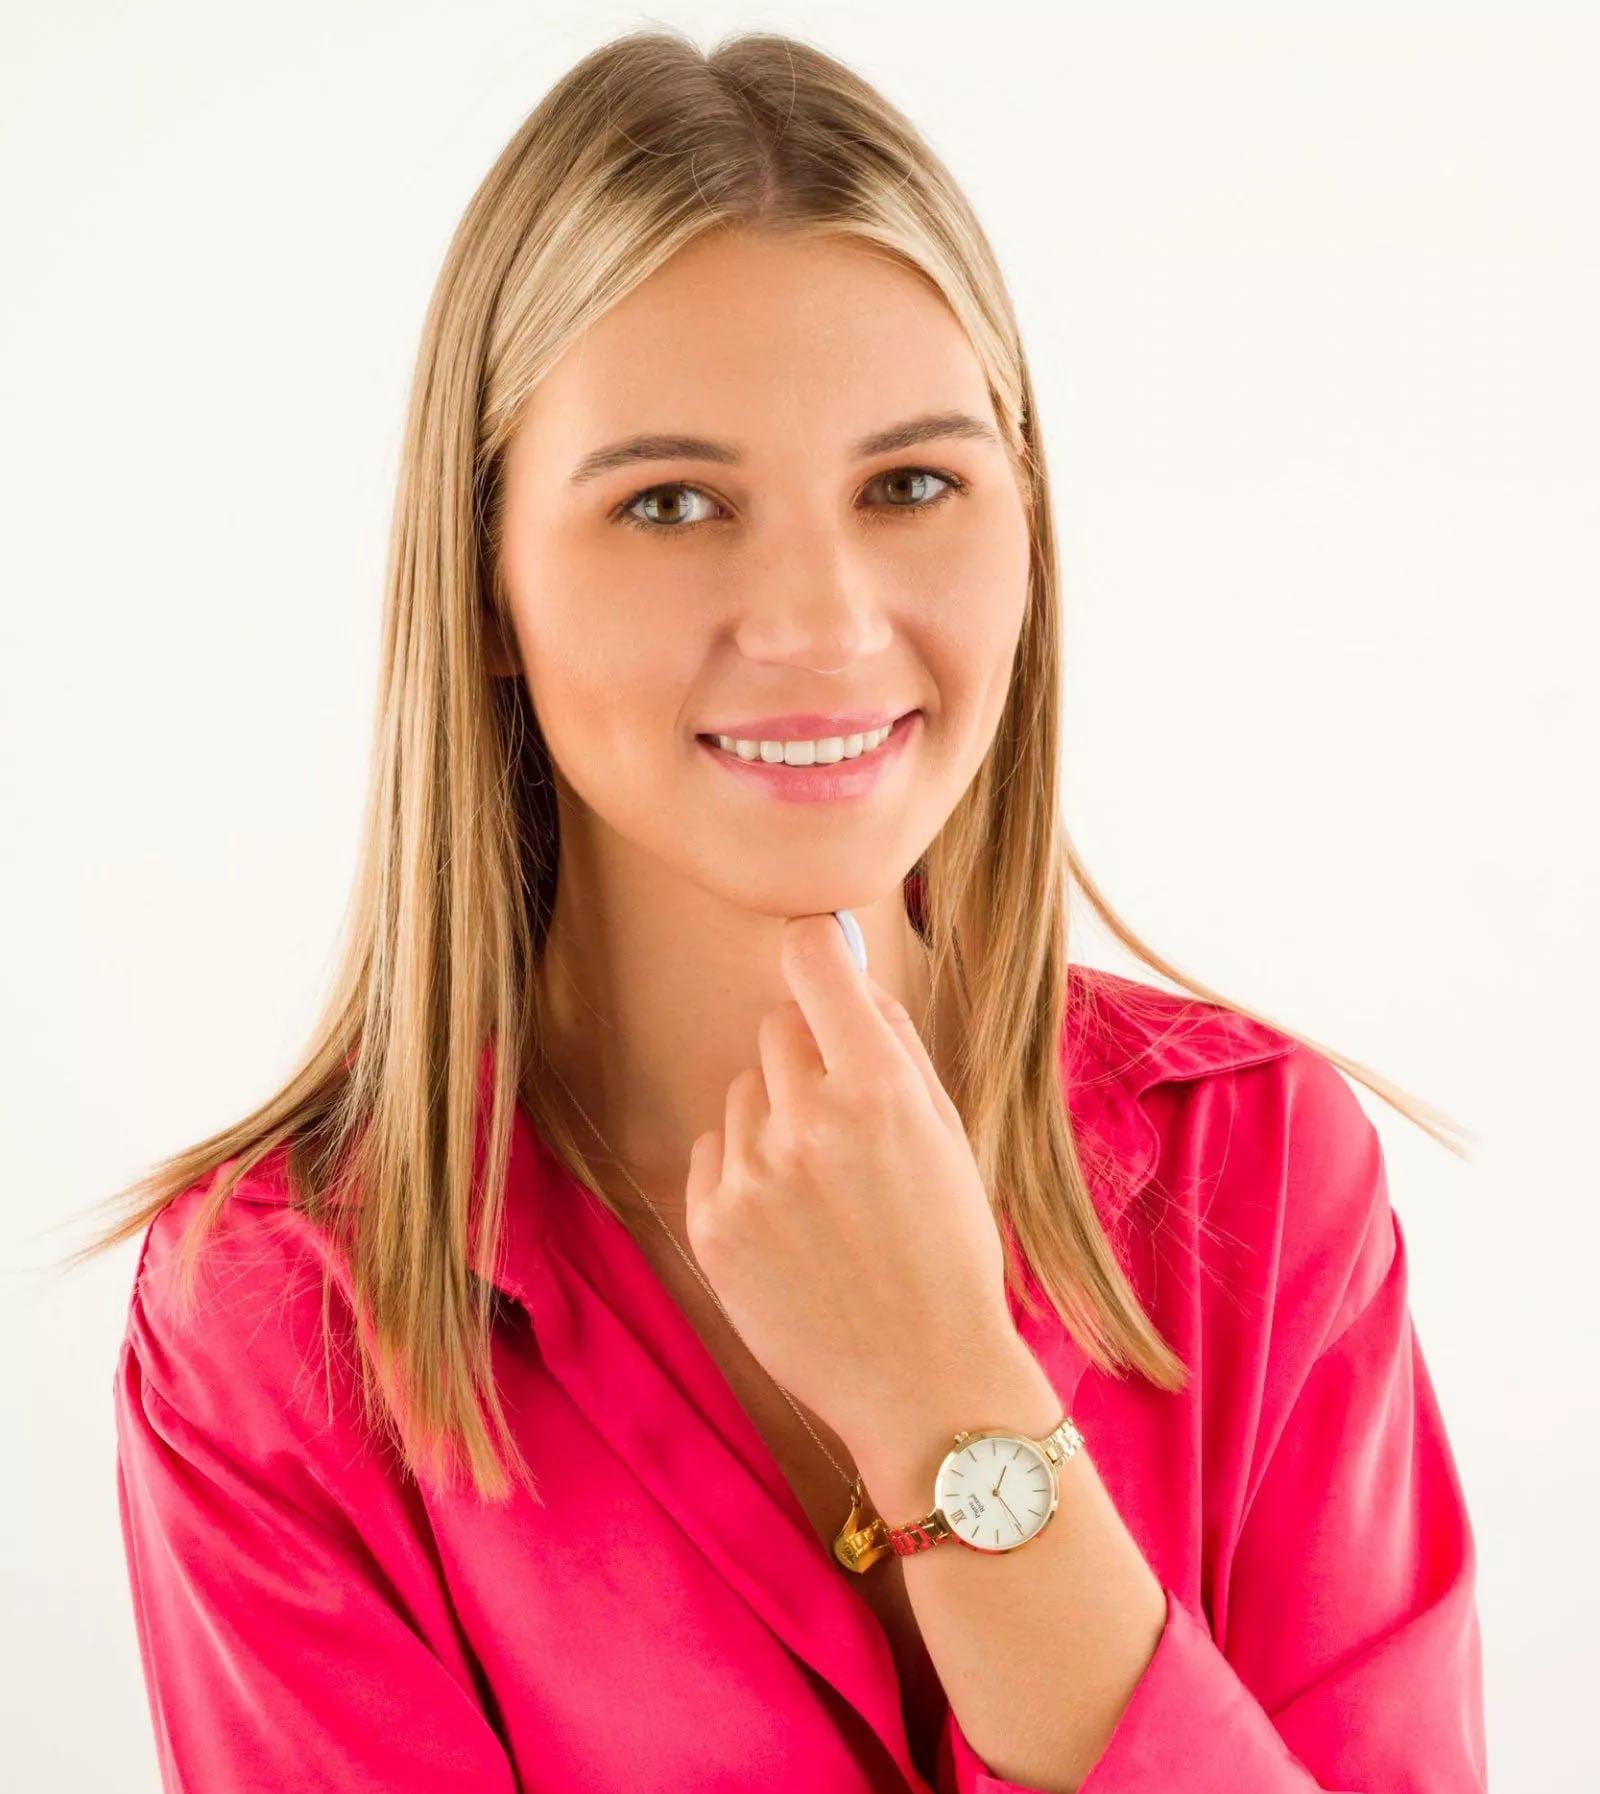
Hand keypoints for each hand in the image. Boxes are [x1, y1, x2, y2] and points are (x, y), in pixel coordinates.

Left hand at [680, 912, 1025, 1454]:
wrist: (924, 1382)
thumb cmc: (948, 1253)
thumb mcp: (947, 1138)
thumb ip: (896, 1048)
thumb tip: (849, 979)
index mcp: (880, 1089)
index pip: (814, 962)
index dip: (814, 950)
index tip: (816, 957)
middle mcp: (809, 1122)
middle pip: (775, 1027)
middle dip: (805, 1056)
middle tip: (846, 1121)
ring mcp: (753, 1176)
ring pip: (743, 1095)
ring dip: (774, 1120)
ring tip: (823, 1192)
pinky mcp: (711, 1225)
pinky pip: (713, 1153)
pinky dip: (743, 1173)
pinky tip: (790, 1226)